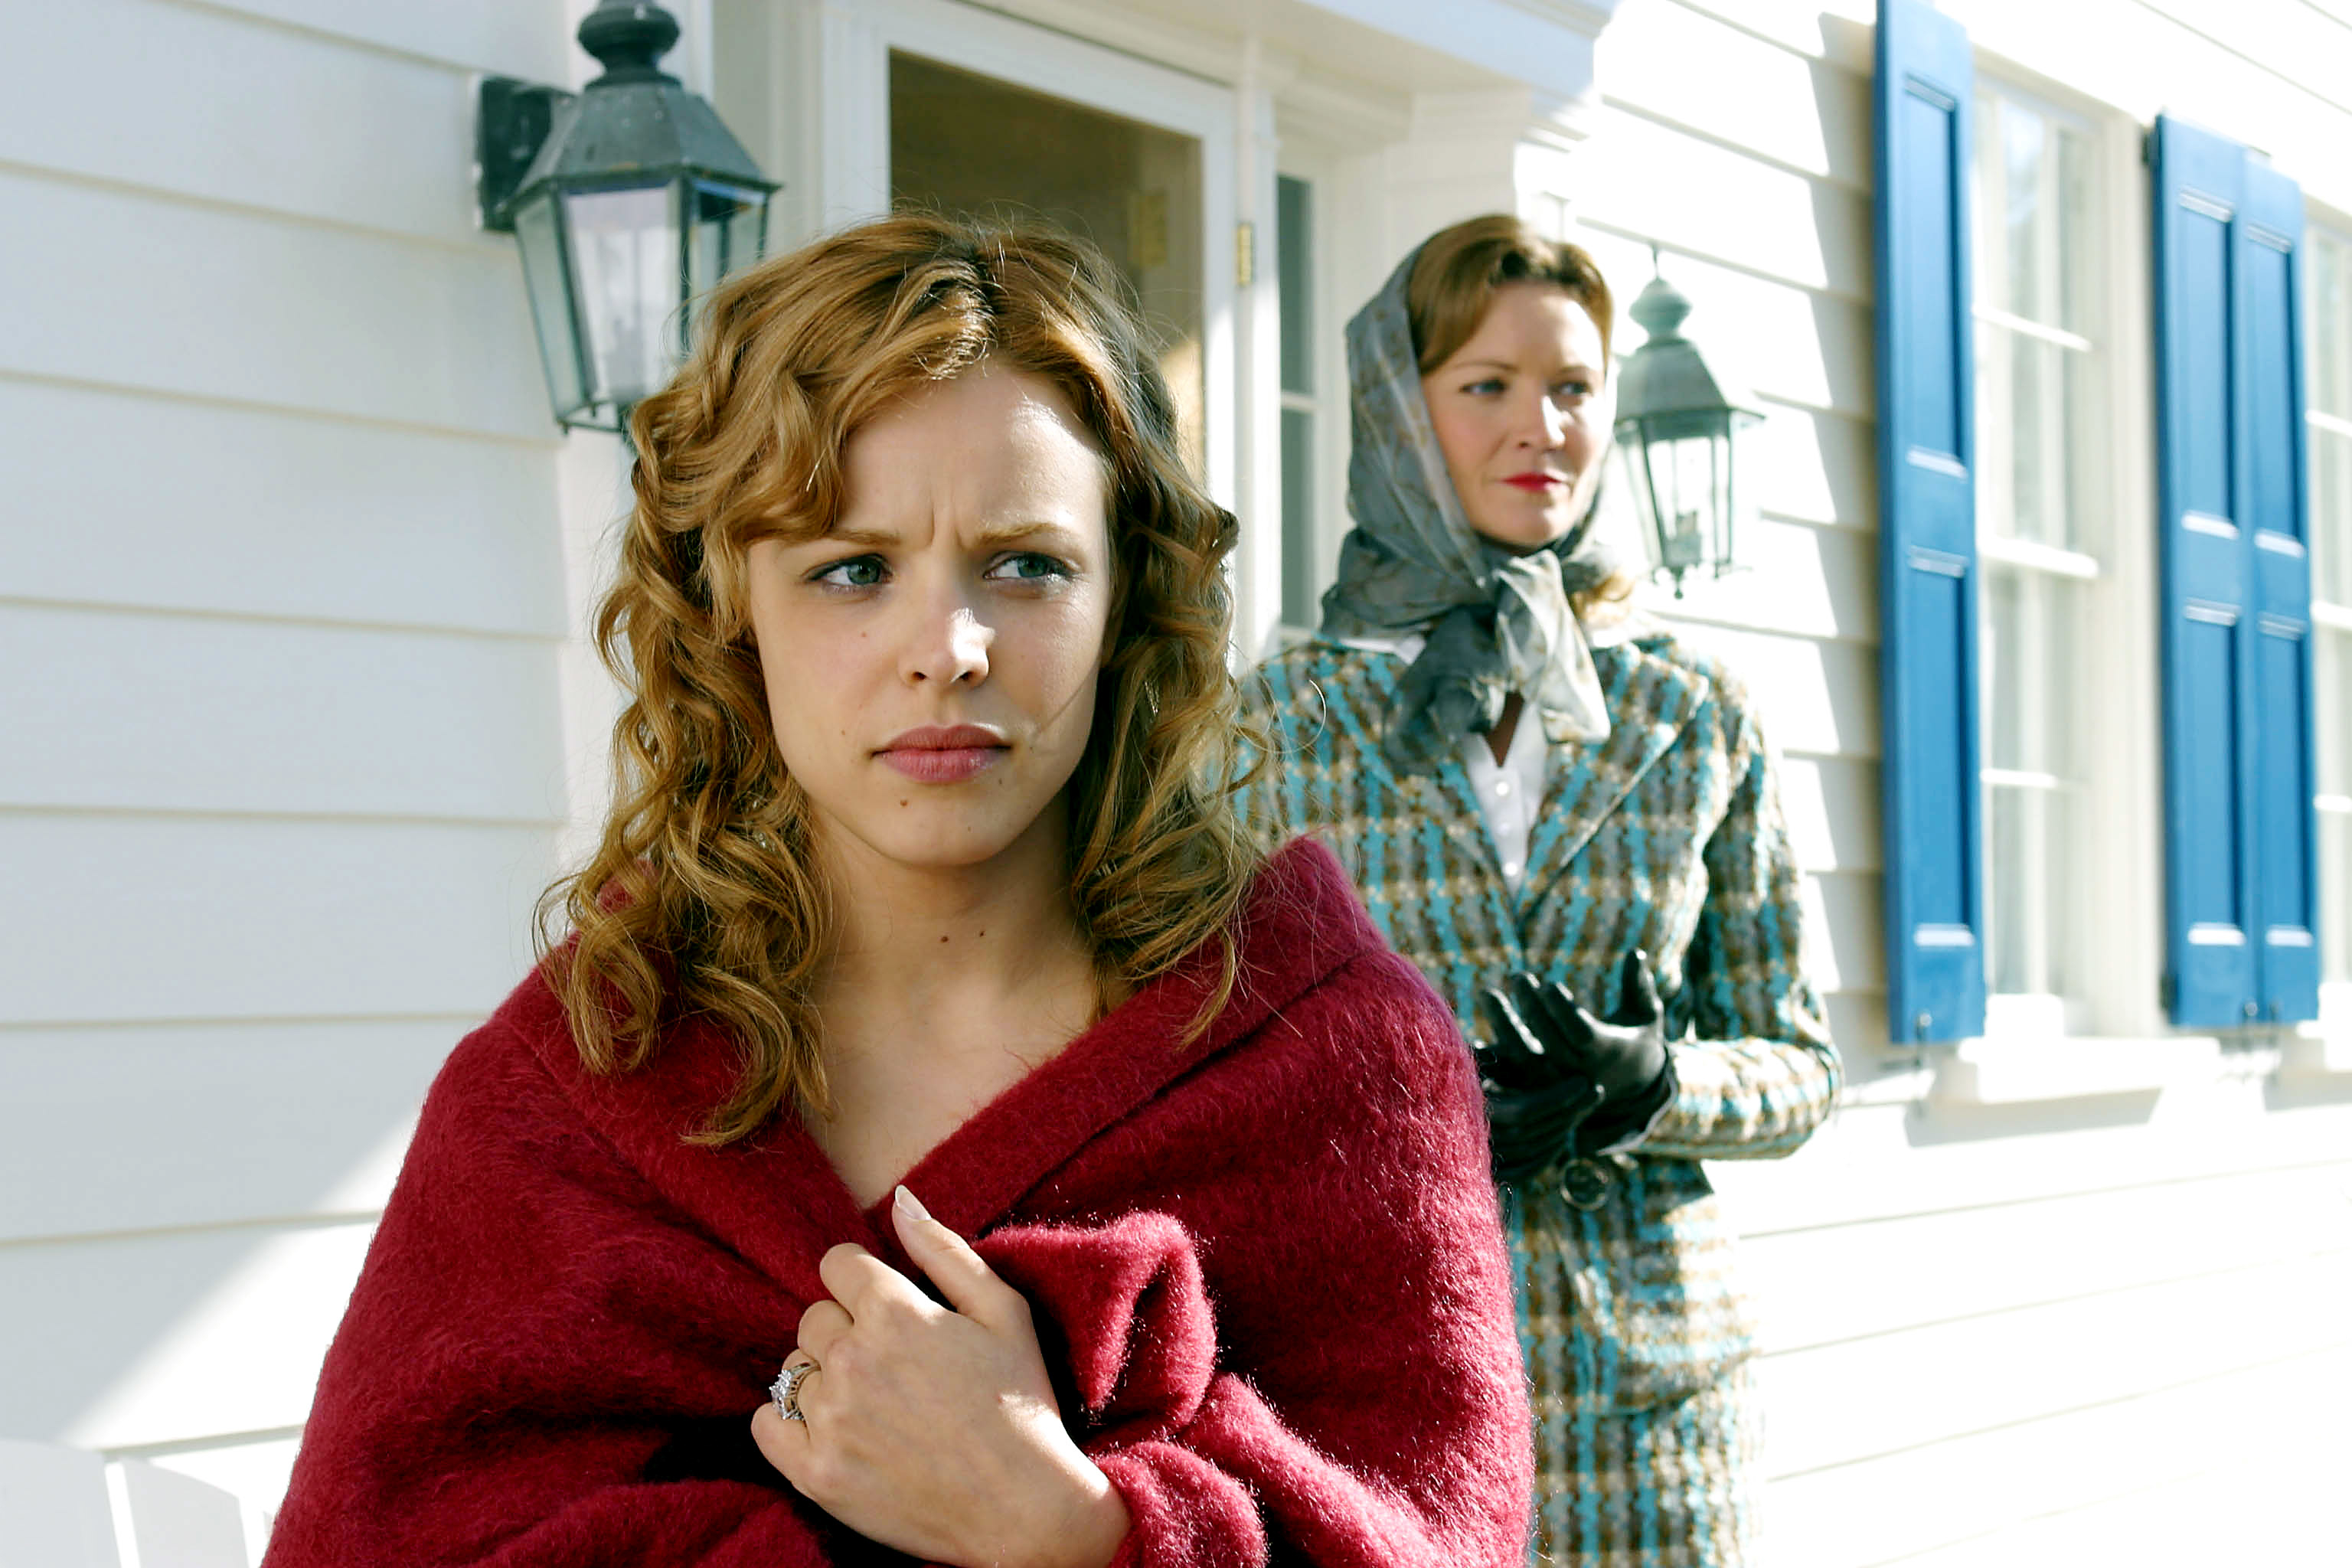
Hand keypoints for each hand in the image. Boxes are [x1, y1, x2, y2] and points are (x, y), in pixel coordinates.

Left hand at [750, 1186, 1130, 1567]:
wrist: (1024, 1509)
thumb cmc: (1021, 1404)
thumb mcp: (1004, 1310)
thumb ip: (943, 1249)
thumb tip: (898, 1200)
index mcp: (895, 1311)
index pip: (835, 1264)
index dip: (865, 1284)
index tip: (891, 1313)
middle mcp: (852, 1359)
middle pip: (814, 1316)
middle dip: (847, 1330)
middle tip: (895, 1366)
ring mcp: (829, 1419)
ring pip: (793, 1367)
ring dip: (825, 1377)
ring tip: (875, 1405)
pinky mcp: (814, 1474)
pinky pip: (765, 1423)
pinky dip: (788, 1422)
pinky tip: (835, 1430)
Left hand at [1476, 952, 1675, 1180]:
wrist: (1628, 1086)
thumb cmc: (1636, 1039)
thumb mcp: (1645, 1014)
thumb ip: (1639, 985)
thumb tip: (1636, 950)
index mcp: (1604, 1051)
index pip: (1579, 1031)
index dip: (1562, 1010)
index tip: (1548, 984)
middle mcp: (1577, 1070)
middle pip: (1548, 1041)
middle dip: (1532, 1007)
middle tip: (1518, 976)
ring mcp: (1554, 1081)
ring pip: (1523, 1056)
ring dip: (1503, 1025)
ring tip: (1487, 993)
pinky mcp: (1535, 1087)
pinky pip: (1510, 1073)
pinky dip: (1492, 1057)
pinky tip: (1470, 1037)